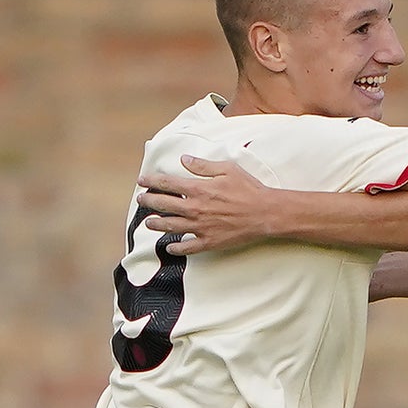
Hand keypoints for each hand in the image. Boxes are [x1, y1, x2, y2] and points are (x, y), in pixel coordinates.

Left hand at [136, 155, 273, 255]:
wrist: (265, 213)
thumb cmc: (249, 189)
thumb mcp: (228, 169)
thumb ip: (203, 166)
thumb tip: (184, 159)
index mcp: (199, 189)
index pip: (168, 184)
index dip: (152, 181)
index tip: (142, 180)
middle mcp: (195, 209)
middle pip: (164, 205)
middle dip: (149, 201)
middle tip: (141, 199)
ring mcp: (201, 227)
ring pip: (170, 226)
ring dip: (156, 224)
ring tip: (148, 223)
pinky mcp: (209, 241)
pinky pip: (187, 247)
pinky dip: (176, 248)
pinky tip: (169, 247)